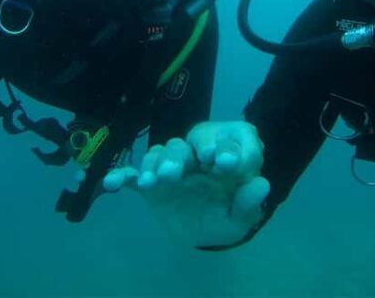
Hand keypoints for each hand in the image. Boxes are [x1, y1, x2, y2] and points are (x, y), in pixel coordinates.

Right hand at [103, 121, 269, 246]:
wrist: (203, 232)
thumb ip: (249, 203)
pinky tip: (111, 182)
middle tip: (176, 173)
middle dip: (179, 157)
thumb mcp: (240, 218)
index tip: (221, 164)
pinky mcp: (150, 185)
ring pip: (160, 154)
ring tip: (153, 182)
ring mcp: (171, 168)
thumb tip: (263, 184)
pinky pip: (133, 175)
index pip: (224, 142)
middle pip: (185, 146)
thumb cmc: (226, 217)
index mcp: (221, 158)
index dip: (224, 149)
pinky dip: (121, 175)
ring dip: (155, 165)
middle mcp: (195, 156)